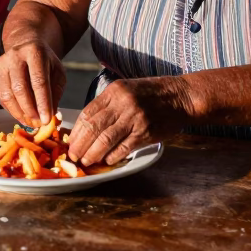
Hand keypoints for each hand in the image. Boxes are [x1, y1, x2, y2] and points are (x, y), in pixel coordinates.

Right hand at [0, 39, 66, 127]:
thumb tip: (50, 114)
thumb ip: (55, 91)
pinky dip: (12, 110)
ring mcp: (1, 65)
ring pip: (8, 95)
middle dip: (30, 110)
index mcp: (34, 52)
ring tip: (31, 122)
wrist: (26, 46)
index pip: (38, 81)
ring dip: (20, 113)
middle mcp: (14, 56)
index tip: (47, 119)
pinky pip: (2, 98)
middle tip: (39, 123)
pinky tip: (22, 116)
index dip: (42, 102)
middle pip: (20, 88)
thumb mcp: (58, 72)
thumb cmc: (45, 61)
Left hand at [68, 77, 191, 165]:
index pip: (87, 113)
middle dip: (80, 145)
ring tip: (87, 161)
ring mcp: (135, 118)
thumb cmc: (152, 94)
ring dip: (93, 154)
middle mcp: (123, 103)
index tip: (70, 142)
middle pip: (93, 128)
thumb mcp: (126, 89)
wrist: (181, 97)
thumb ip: (108, 104)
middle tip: (73, 156)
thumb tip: (86, 126)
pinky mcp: (146, 132)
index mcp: (114, 91)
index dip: (76, 131)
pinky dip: (113, 156)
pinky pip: (124, 147)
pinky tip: (107, 161)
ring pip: (105, 140)